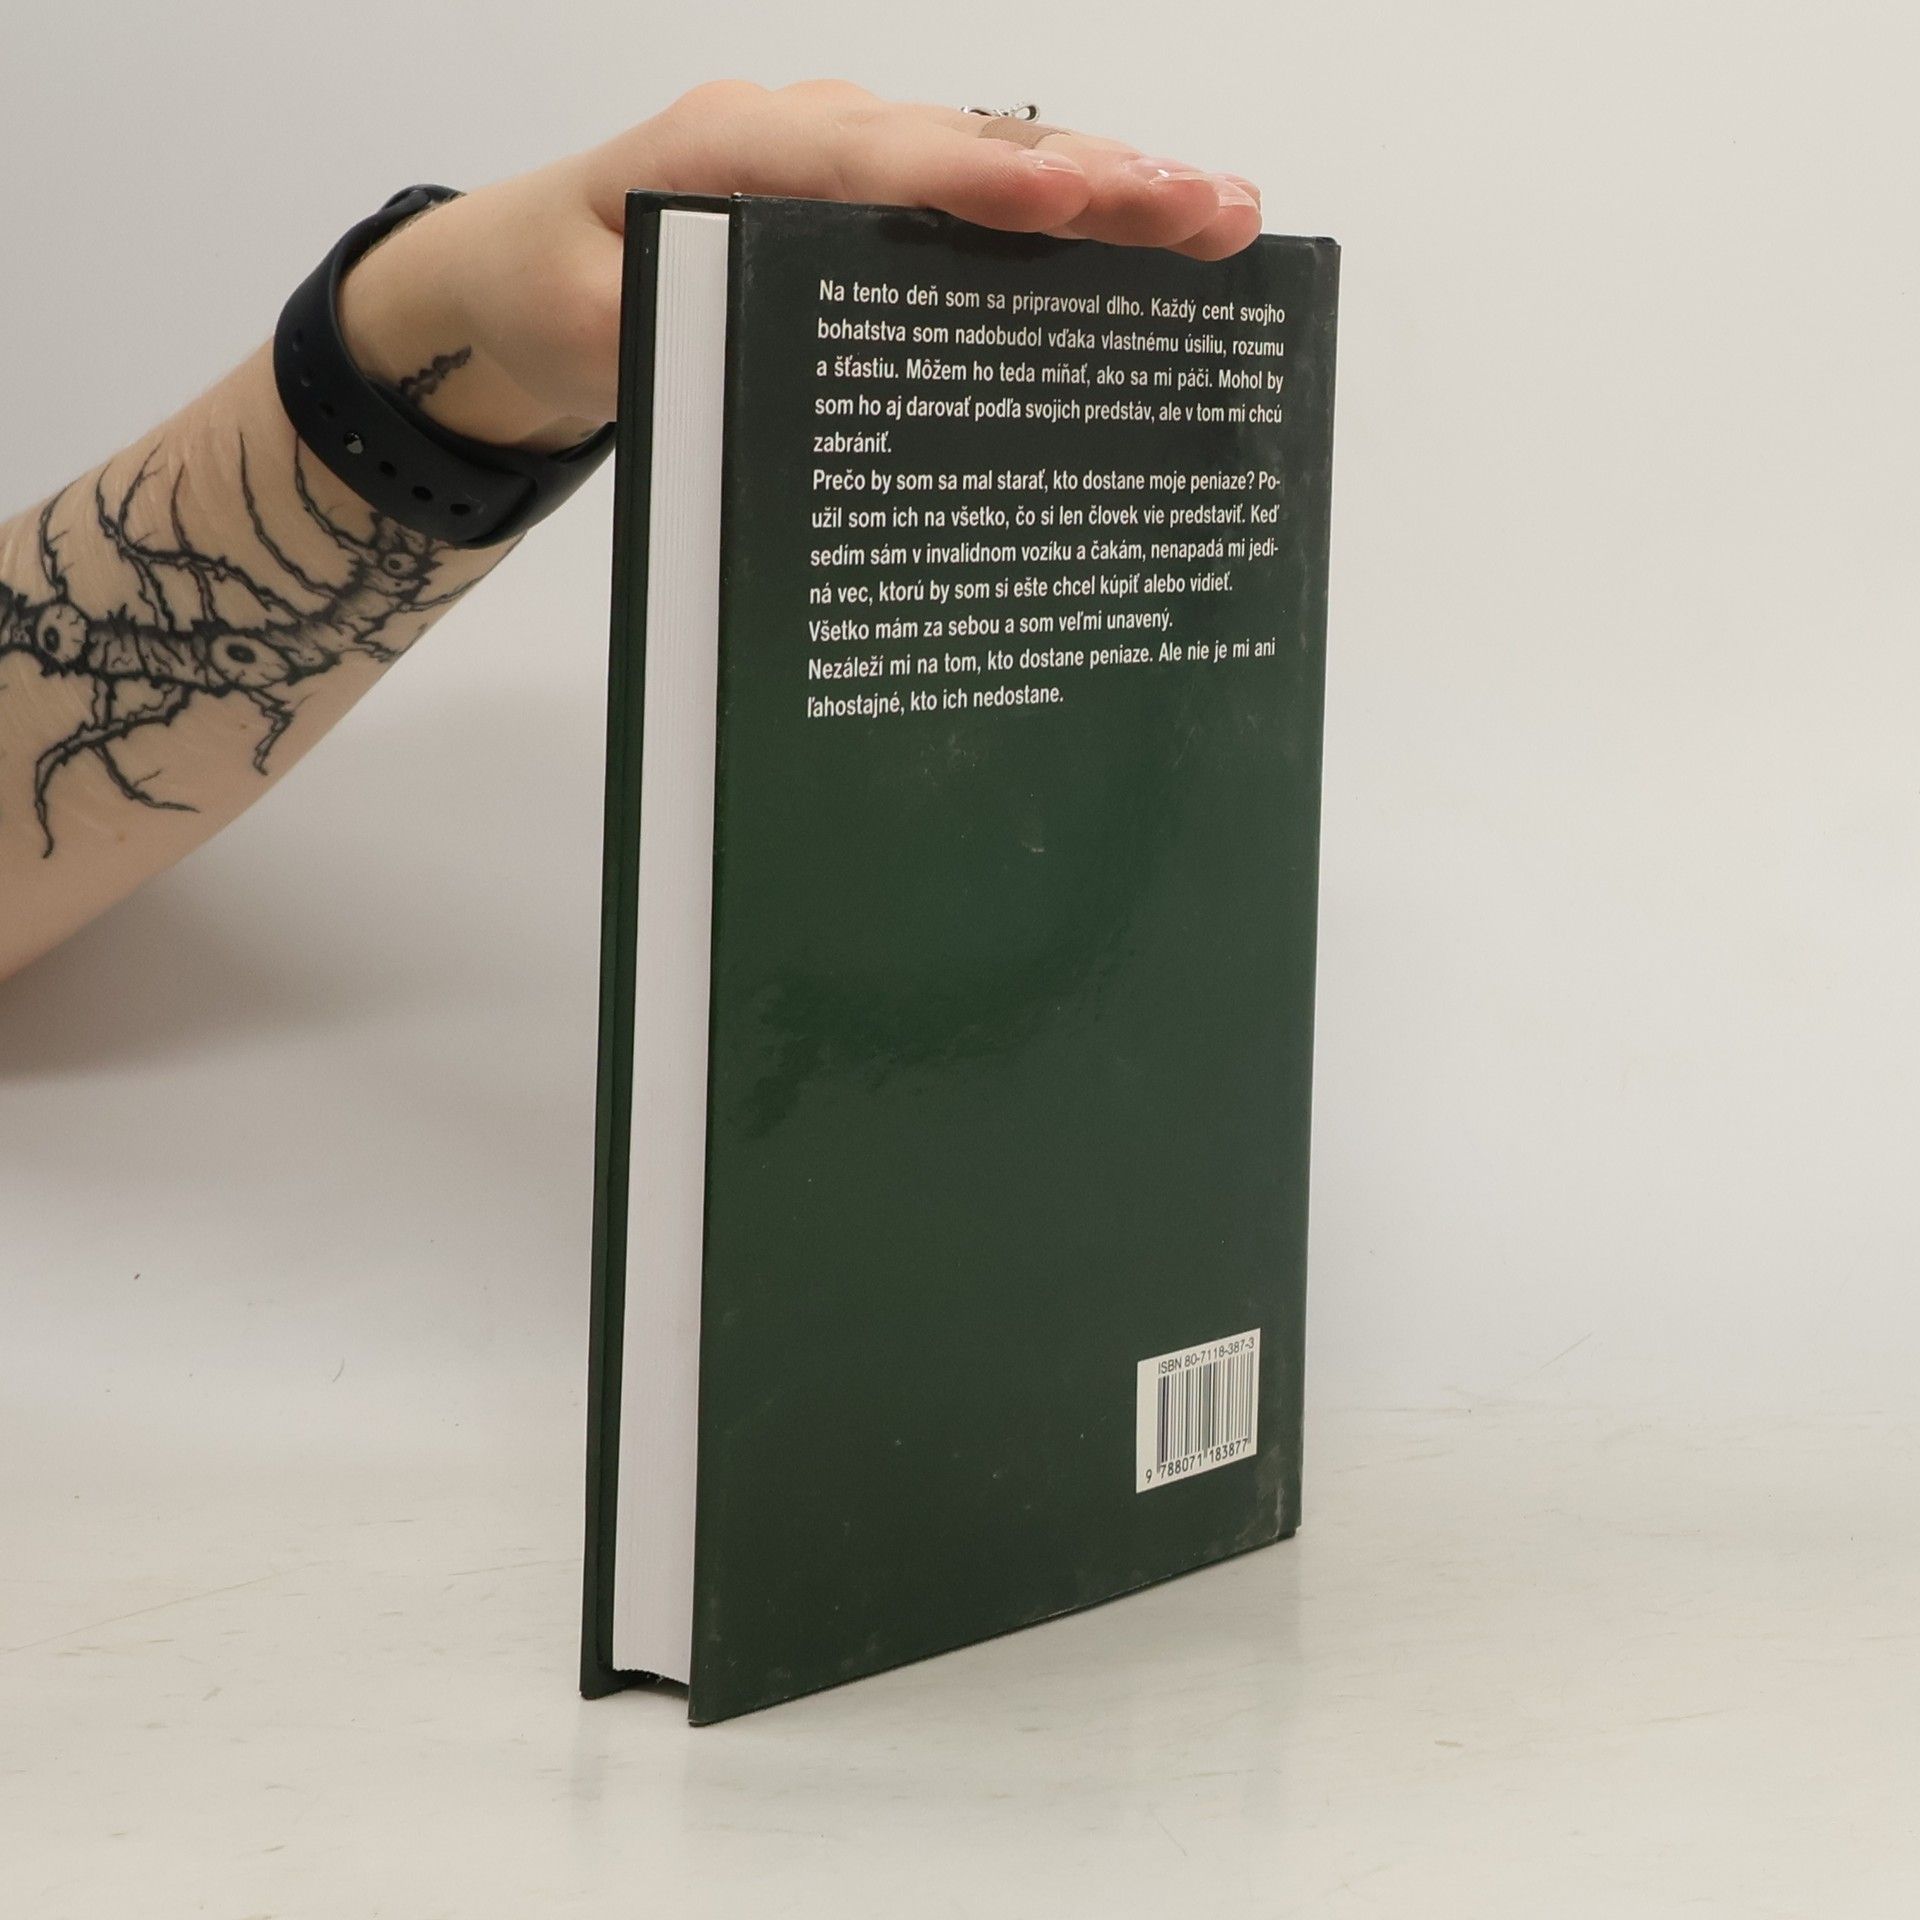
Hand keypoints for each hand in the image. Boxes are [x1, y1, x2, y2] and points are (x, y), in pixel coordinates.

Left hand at [338, 80, 1262, 452]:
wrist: (525, 283)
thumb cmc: (558, 293)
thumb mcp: (590, 330)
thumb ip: (672, 334)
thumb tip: (779, 352)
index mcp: (731, 149)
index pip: (871, 157)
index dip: (974, 181)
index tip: (1066, 202)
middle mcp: (806, 139)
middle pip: (965, 148)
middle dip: (1093, 177)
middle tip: (1208, 208)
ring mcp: (846, 169)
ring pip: (990, 165)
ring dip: (1107, 191)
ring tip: (1218, 216)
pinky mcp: (868, 210)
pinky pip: (977, 203)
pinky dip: (1066, 219)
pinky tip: (1150, 239)